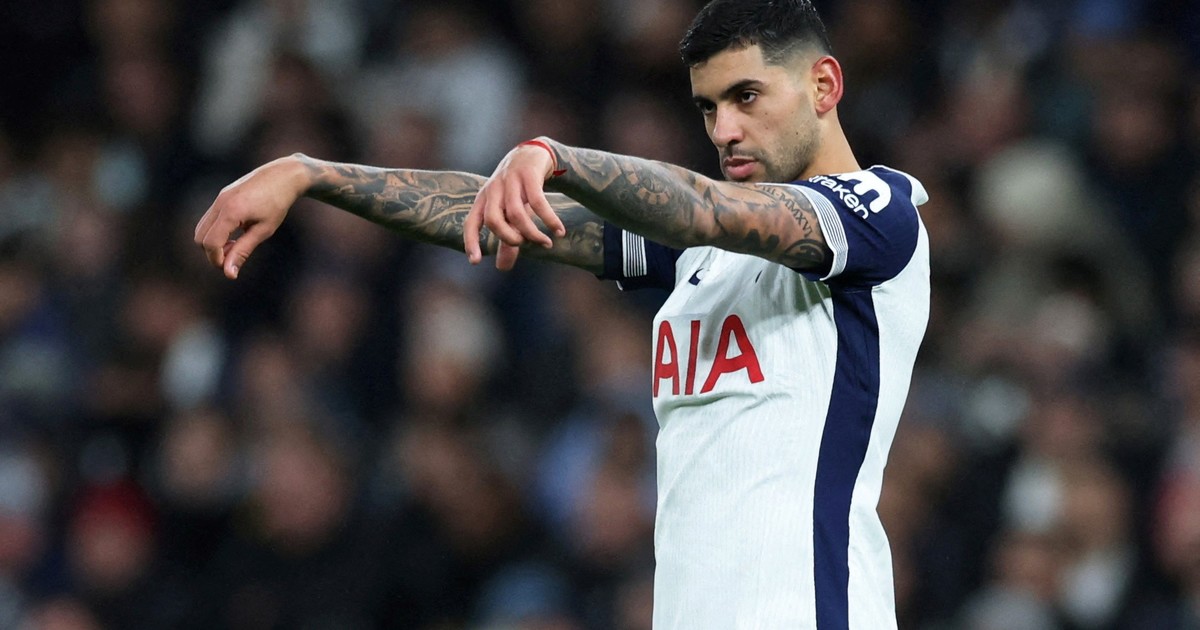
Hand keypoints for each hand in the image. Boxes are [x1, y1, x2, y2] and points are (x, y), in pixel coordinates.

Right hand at [193, 155, 310, 279]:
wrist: (283, 176)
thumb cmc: (277, 204)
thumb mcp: (263, 230)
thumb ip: (243, 251)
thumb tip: (229, 273)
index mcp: (231, 212)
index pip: (211, 243)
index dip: (217, 260)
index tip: (230, 268)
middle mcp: (220, 203)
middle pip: (200, 238)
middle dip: (212, 252)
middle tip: (234, 255)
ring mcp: (219, 198)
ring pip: (201, 228)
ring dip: (213, 242)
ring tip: (236, 244)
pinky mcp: (221, 196)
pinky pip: (209, 219)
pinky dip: (216, 232)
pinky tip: (235, 233)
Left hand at [464, 141, 566, 270]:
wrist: (532, 154)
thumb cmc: (517, 190)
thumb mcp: (509, 213)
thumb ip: (505, 240)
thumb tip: (501, 268)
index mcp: (484, 199)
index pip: (471, 223)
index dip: (471, 242)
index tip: (475, 261)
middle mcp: (494, 190)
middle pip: (493, 219)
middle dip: (508, 238)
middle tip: (523, 244)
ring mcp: (511, 181)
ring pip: (516, 214)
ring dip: (532, 233)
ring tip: (546, 243)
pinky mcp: (530, 176)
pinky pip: (539, 203)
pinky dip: (549, 220)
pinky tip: (559, 231)